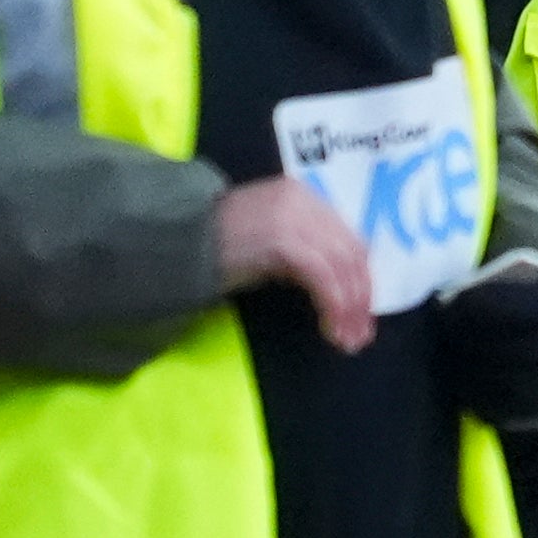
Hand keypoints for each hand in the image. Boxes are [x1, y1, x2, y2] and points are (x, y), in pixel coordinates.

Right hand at [215, 176, 373, 354]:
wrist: (175, 240)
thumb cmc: (218, 247)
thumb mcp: (273, 241)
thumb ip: (309, 250)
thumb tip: (345, 286)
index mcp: (304, 197)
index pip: (349, 240)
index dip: (360, 280)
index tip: (362, 314)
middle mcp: (304, 202)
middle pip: (351, 254)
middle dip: (360, 299)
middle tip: (360, 335)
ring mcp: (294, 218)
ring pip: (341, 268)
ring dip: (348, 310)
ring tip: (345, 340)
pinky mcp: (283, 241)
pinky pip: (323, 278)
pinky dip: (332, 306)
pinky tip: (329, 329)